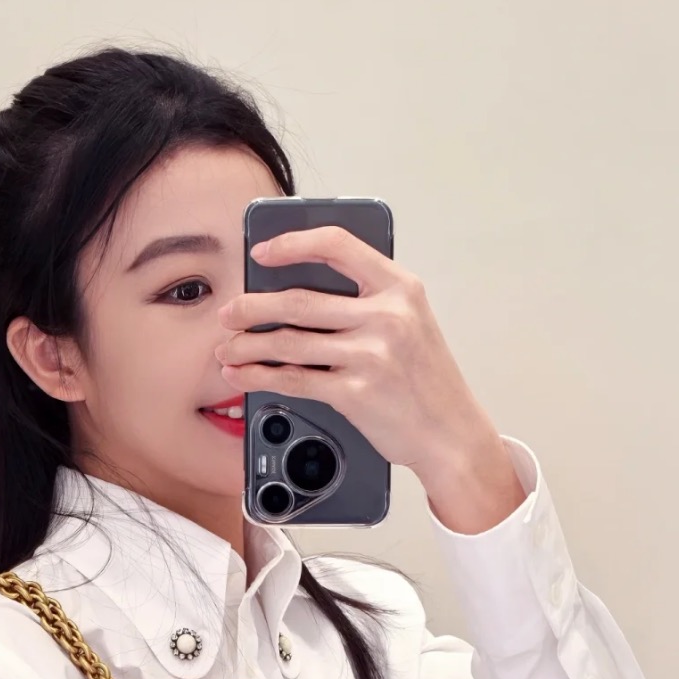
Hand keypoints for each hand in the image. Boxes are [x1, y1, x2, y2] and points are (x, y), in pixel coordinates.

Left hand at [215, 225, 507, 498]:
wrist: (451, 434)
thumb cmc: (426, 381)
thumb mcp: (411, 323)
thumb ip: (368, 302)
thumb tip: (297, 294)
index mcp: (400, 287)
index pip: (337, 246)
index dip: (293, 244)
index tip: (262, 252)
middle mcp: (387, 316)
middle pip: (300, 300)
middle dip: (252, 306)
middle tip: (228, 312)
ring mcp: (371, 355)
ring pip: (289, 342)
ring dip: (247, 345)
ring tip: (226, 347)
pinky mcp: (355, 393)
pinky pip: (294, 379)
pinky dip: (259, 377)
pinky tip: (243, 375)